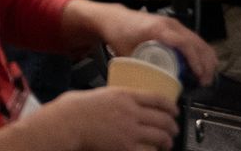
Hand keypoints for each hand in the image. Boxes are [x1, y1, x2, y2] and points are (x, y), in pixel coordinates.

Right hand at [25, 88, 177, 150]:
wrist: (66, 123)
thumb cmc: (73, 108)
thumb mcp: (98, 94)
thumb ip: (113, 98)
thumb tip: (121, 104)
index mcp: (124, 95)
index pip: (158, 99)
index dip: (171, 106)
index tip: (174, 110)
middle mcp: (131, 112)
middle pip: (164, 119)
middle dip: (173, 126)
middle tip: (173, 129)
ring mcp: (131, 131)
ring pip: (162, 136)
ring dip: (168, 141)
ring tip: (167, 143)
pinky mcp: (127, 147)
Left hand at [95, 4, 217, 85]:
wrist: (113, 18)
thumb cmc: (119, 33)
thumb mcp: (128, 53)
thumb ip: (141, 69)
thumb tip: (152, 87)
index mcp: (158, 30)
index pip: (184, 44)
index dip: (195, 60)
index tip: (199, 75)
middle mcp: (170, 24)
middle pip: (197, 43)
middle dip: (205, 64)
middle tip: (204, 82)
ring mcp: (174, 24)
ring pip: (199, 41)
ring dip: (206, 59)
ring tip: (204, 77)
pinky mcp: (175, 26)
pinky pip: (195, 39)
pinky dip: (202, 52)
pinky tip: (202, 66)